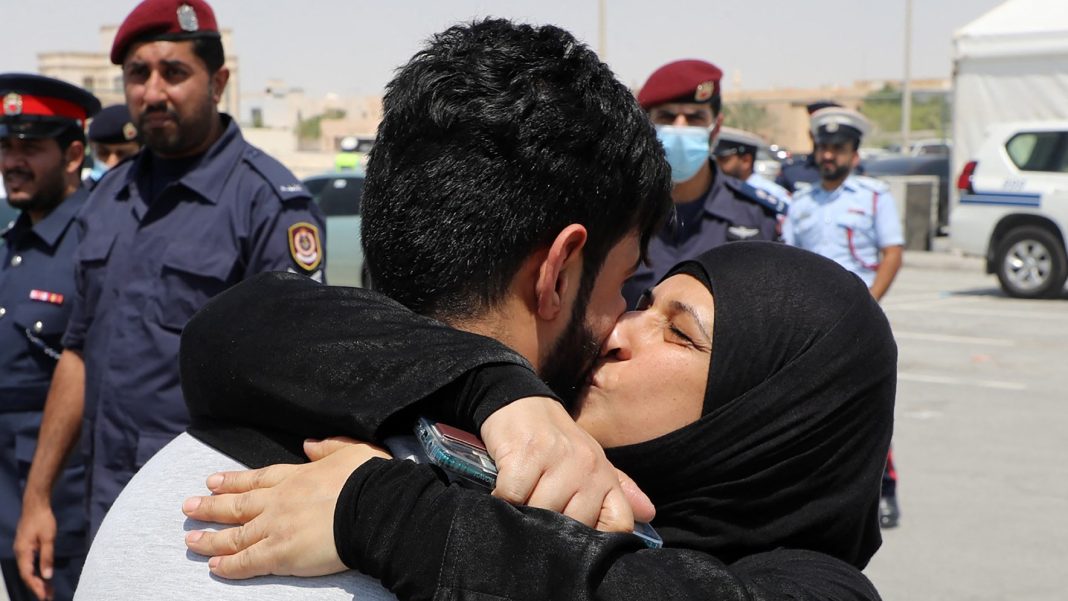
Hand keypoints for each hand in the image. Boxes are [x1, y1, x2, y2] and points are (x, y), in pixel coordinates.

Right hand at [13, 496, 56, 600]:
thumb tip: (47, 576)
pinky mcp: (26, 546)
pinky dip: (36, 571)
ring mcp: (22, 549)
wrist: (35, 504)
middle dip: (37, 586)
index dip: (35, 586)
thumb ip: (47, 557)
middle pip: (27, 574)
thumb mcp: (48, 538)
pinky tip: (44, 576)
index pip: (27, 575)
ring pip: (28, 569)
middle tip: (49, 596)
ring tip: (48, 590)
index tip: (44, 596)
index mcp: (23, 552)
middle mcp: (19, 553)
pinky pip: (29, 563)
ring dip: (37, 580)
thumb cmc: (43, 520)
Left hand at [182, 437, 389, 578]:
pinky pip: (247, 561)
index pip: (257, 479)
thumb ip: (328, 448)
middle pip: (237, 504)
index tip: (213, 481)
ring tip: (190, 539)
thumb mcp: (352, 452)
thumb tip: (310, 444)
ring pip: (235, 535)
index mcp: (296, 477)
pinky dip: (228, 565)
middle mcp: (279, 500)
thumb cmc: (369, 480)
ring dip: (210, 538)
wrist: (374, 507)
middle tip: (188, 506)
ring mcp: (276, 527)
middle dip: (211, 506)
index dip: (233, 481)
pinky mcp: (280, 553)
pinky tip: (213, 566)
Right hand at [480, 396, 654, 531]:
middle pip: (572, 526)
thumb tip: (648, 513)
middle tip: (535, 519)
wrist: (520, 402)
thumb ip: (618, 491)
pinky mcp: (525, 455)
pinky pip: (513, 498)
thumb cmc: (555, 442)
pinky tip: (501, 494)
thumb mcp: (590, 463)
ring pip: (541, 513)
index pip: (618, 524)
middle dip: (550, 530)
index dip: (596, 543)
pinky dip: (503, 502)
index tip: (576, 544)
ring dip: (523, 517)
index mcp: (605, 475)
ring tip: (518, 506)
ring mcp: (557, 460)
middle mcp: (587, 467)